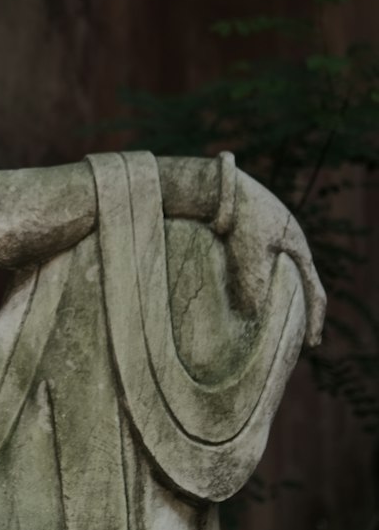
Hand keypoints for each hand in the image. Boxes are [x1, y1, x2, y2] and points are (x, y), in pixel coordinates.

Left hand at [225, 171, 325, 348]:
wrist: (216, 185)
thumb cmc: (236, 217)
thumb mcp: (248, 251)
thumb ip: (255, 283)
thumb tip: (254, 314)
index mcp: (297, 245)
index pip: (314, 290)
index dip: (315, 319)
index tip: (311, 344)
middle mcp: (286, 240)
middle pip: (298, 283)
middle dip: (296, 311)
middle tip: (292, 341)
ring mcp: (268, 236)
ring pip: (277, 276)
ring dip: (273, 299)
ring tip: (265, 325)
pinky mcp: (247, 234)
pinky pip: (258, 266)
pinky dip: (255, 286)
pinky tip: (241, 298)